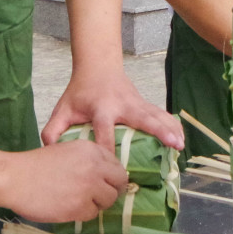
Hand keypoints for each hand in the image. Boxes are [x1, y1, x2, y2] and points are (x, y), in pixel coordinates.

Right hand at [0, 139, 128, 224]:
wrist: (14, 178)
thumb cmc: (36, 165)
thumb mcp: (67, 150)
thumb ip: (89, 159)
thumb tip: (106, 174)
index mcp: (92, 150)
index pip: (117, 165)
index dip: (112, 176)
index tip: (104, 183)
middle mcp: (95, 167)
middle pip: (120, 183)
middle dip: (111, 190)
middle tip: (98, 196)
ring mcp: (89, 187)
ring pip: (109, 200)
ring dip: (97, 203)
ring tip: (80, 202)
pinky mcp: (80, 206)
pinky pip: (93, 214)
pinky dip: (83, 213)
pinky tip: (69, 208)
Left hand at [42, 68, 184, 150]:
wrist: (98, 67)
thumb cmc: (79, 92)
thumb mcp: (63, 108)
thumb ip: (53, 130)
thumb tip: (51, 152)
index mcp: (102, 108)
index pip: (105, 131)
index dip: (108, 148)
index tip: (114, 166)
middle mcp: (123, 105)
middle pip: (144, 118)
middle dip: (159, 131)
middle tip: (173, 145)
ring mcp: (137, 103)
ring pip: (157, 115)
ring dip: (171, 129)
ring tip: (182, 145)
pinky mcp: (144, 103)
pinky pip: (161, 114)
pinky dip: (172, 125)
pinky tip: (182, 137)